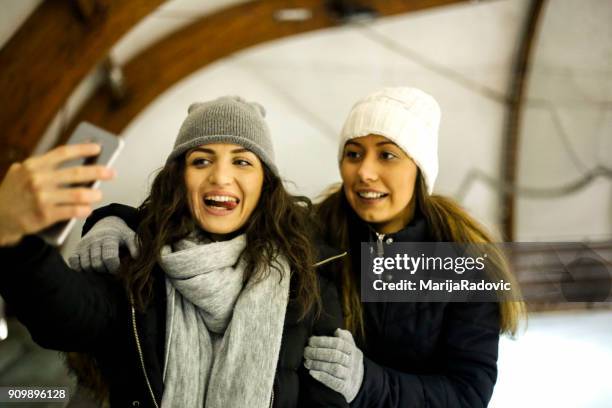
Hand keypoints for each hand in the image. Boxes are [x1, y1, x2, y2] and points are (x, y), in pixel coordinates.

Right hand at [0, 144, 114, 245]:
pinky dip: (84, 210)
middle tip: (112, 172)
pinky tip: (88, 209)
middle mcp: (38, 179)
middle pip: (76, 173)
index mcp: (33, 165)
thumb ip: (43, 166)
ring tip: (99, 194)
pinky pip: (72, 211)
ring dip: (94, 194)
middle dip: (98, 171)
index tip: (98, 147)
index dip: (83, 149)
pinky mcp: (45, 215)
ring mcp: (41, 198)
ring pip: (78, 194)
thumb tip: (76, 160)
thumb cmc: (14, 193)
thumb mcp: (21, 173)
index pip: (63, 153)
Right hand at [69, 216, 137, 272]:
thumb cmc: (121, 235)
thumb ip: (135, 246)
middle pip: (96, 264)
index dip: (114, 268)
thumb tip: (136, 257)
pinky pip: (73, 261)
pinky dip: (79, 268)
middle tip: (110, 270)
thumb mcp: (131, 237)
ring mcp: (84, 244)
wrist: (106, 224)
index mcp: (109, 238)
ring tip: (102, 269)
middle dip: (104, 271)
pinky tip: (89, 268)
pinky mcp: (76, 248)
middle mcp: (95, 241)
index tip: (118, 270)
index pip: (109, 258)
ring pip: (85, 265)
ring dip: (93, 272)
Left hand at [304, 328, 363, 402]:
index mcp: (353, 350)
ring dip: (318, 364)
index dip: (323, 341)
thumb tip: (337, 330)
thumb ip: (345, 337)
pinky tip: (311, 373)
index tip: (310, 341)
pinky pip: (334, 383)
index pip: (339, 343)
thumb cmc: (349, 360)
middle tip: (305, 351)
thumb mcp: (350, 347)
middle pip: (335, 355)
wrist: (359, 382)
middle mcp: (353, 362)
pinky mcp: (346, 388)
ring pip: (334, 368)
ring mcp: (350, 375)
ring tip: (306, 362)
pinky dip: (322, 377)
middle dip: (317, 352)